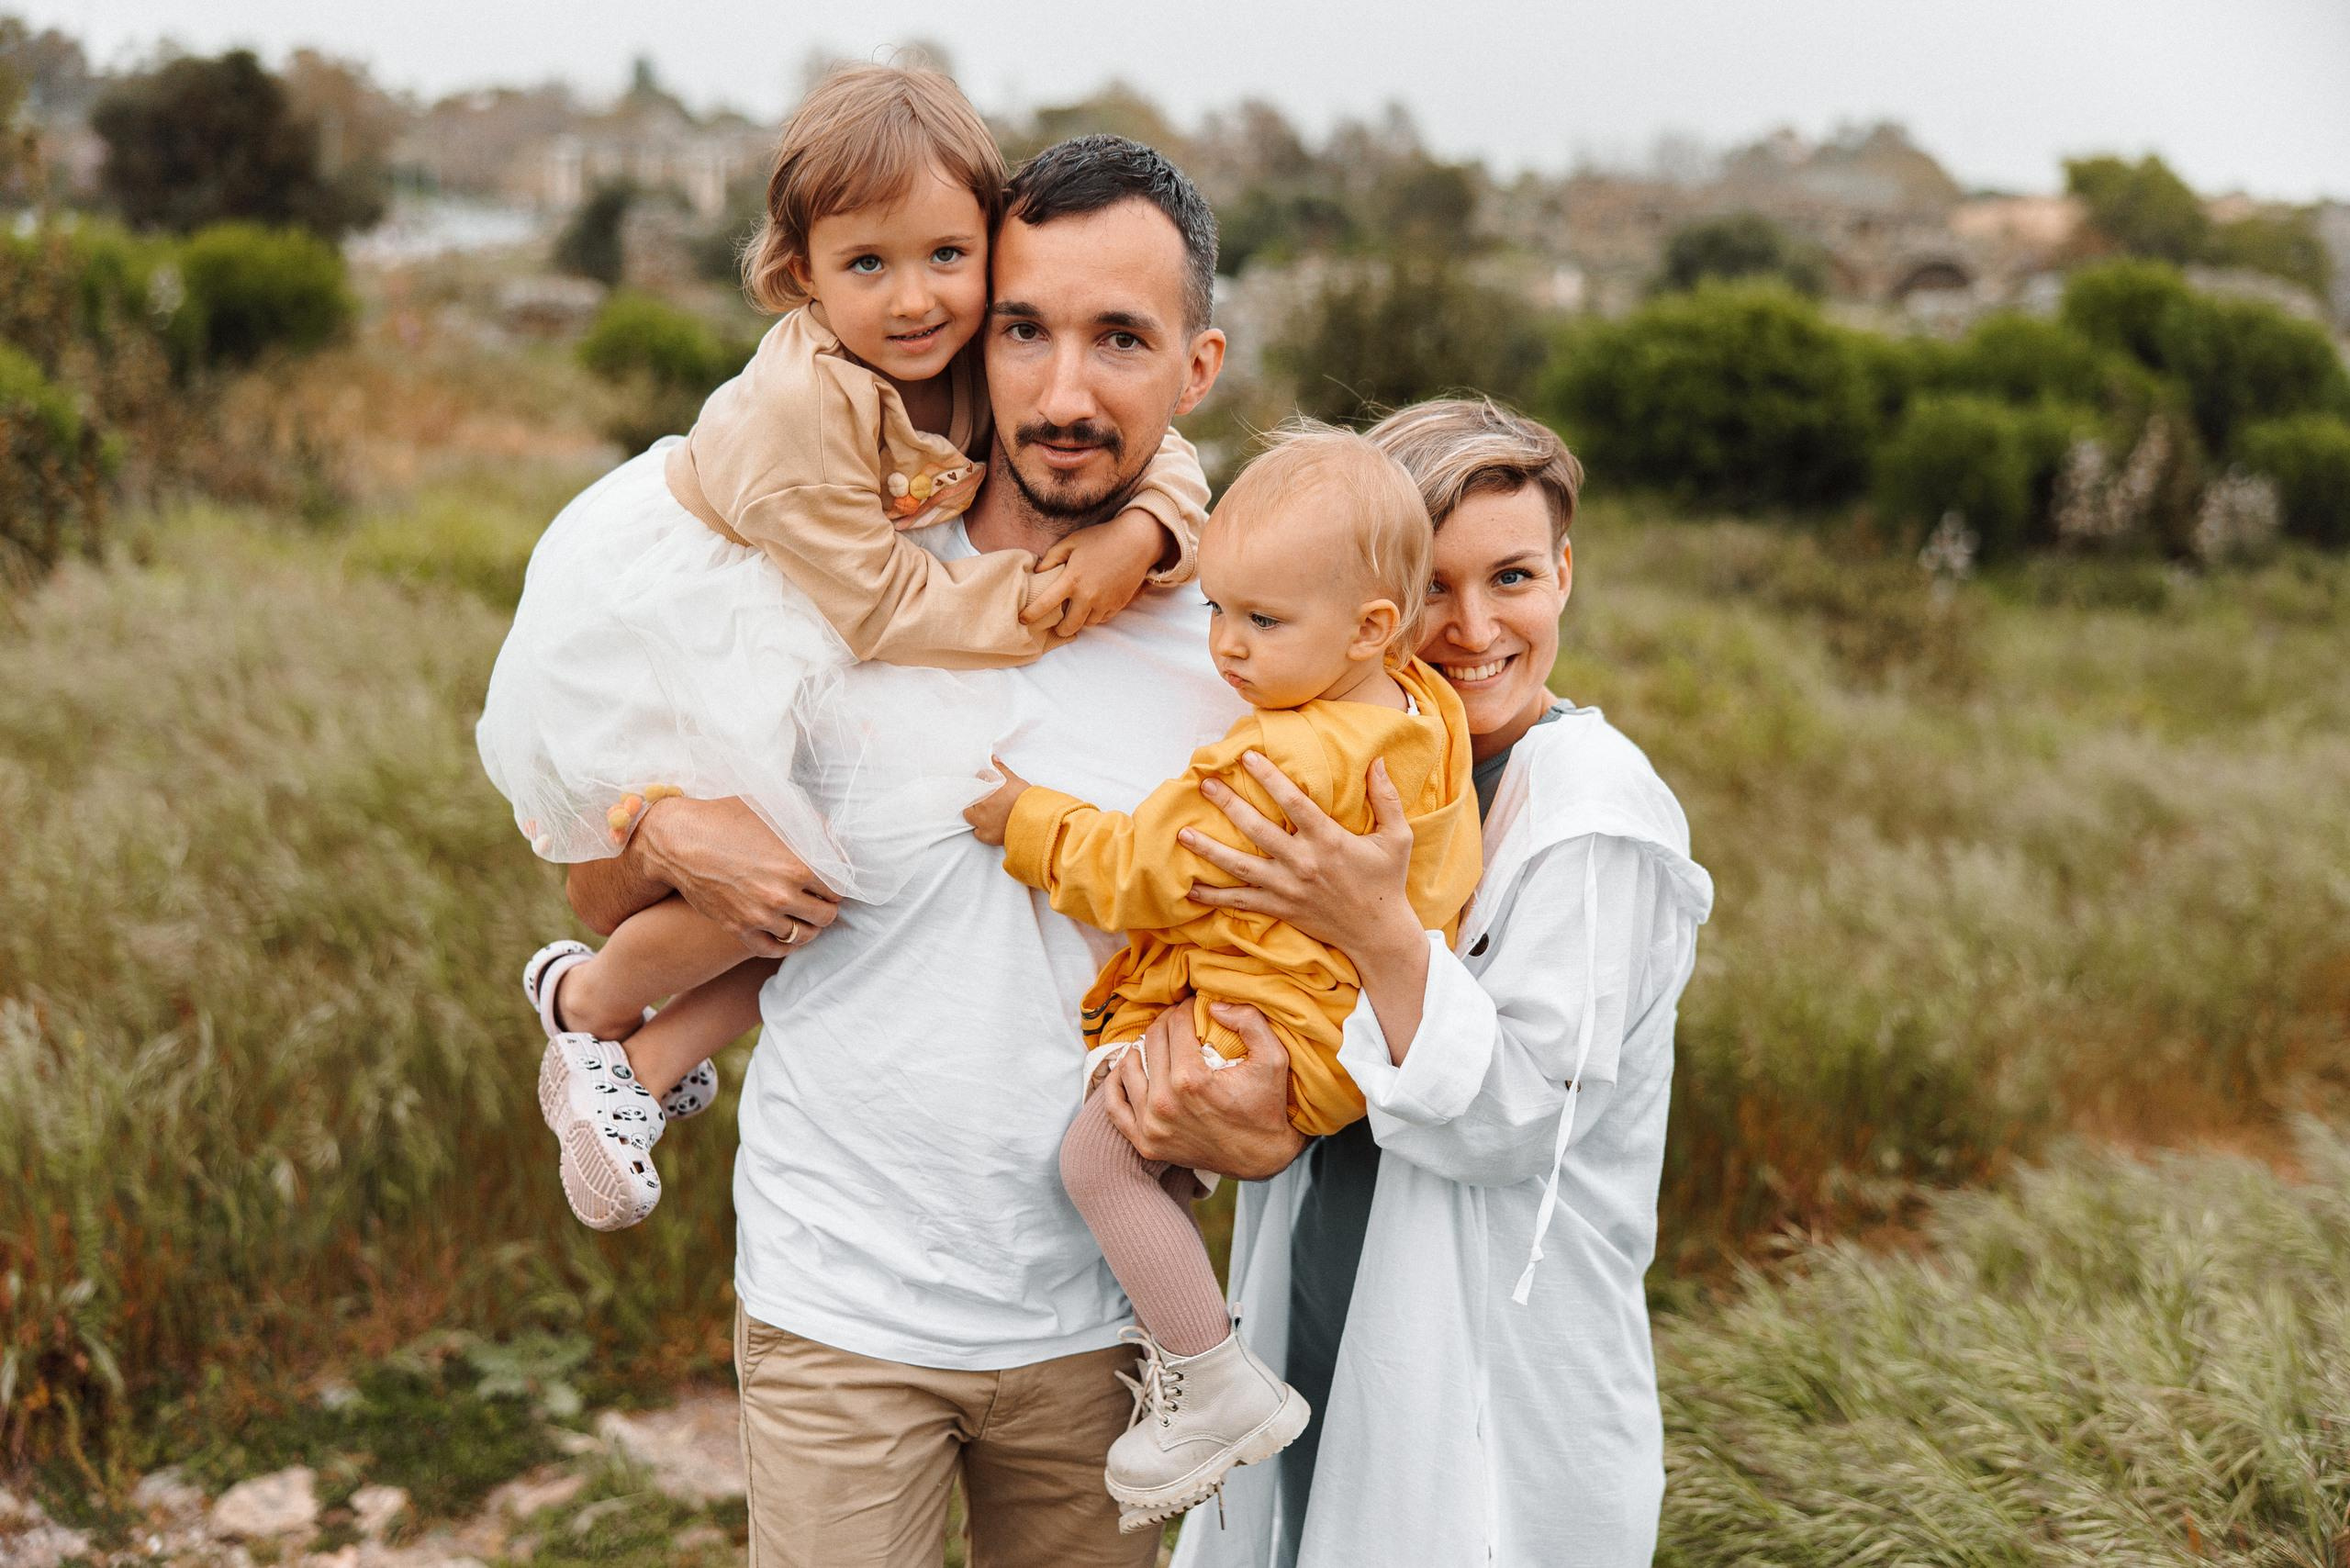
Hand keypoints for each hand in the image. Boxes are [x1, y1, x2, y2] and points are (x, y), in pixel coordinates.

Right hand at [636, 795, 840, 958]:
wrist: (678, 840)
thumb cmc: (725, 818)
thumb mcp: (772, 810)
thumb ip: (810, 825)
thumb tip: (834, 840)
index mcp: (797, 866)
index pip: (838, 888)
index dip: (837, 884)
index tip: (831, 881)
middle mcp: (781, 896)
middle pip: (826, 915)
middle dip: (826, 905)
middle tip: (820, 898)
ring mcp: (759, 917)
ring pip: (803, 936)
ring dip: (809, 925)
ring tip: (805, 914)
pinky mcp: (738, 929)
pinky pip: (773, 949)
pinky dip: (785, 944)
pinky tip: (787, 932)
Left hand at [962, 756, 1029, 846]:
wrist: (1036, 821)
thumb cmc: (1028, 800)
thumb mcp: (1016, 780)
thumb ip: (1002, 769)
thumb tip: (993, 758)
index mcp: (990, 787)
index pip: (980, 778)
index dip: (984, 781)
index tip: (988, 784)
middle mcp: (983, 803)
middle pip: (971, 797)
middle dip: (977, 798)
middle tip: (989, 802)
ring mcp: (983, 820)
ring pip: (969, 815)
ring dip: (975, 814)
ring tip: (988, 814)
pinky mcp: (986, 835)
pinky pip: (977, 833)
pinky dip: (982, 830)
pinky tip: (992, 827)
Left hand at [1020, 509, 1165, 640]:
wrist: (1136, 542)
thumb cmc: (1101, 538)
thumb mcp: (1072, 541)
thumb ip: (1052, 557)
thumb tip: (1037, 572)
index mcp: (1072, 580)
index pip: (1045, 604)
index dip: (1031, 614)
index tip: (1023, 619)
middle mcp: (1087, 596)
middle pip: (1069, 626)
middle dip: (1061, 629)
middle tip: (1057, 626)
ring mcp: (1105, 602)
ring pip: (1088, 624)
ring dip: (1080, 620)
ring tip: (1077, 612)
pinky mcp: (1118, 604)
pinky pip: (1103, 618)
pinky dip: (1096, 616)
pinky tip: (1093, 606)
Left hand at [1102, 1002, 1306, 1180]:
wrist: (1262, 1159)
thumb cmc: (1268, 1106)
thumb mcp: (1274, 1058)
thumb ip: (1249, 1021)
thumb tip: (1214, 1005)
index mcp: (1191, 1080)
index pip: (1176, 1025)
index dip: (1186, 1008)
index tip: (1194, 1006)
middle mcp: (1164, 1103)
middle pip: (1152, 1041)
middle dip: (1166, 1022)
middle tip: (1180, 1020)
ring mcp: (1151, 1126)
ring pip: (1128, 1067)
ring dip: (1142, 1047)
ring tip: (1158, 1043)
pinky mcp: (1145, 1143)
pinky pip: (1115, 1107)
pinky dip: (1116, 1083)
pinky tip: (1130, 1068)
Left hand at [1182, 753, 1420, 959]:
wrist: (1378, 934)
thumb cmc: (1386, 881)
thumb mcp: (1397, 838)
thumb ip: (1387, 799)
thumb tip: (1377, 762)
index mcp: (1329, 840)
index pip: (1293, 802)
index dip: (1269, 778)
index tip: (1248, 756)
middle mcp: (1303, 862)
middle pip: (1257, 829)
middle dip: (1229, 805)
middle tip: (1204, 784)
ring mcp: (1287, 888)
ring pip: (1240, 867)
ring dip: (1209, 850)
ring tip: (1183, 833)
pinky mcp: (1279, 908)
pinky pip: (1240, 902)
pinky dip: (1213, 896)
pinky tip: (1189, 888)